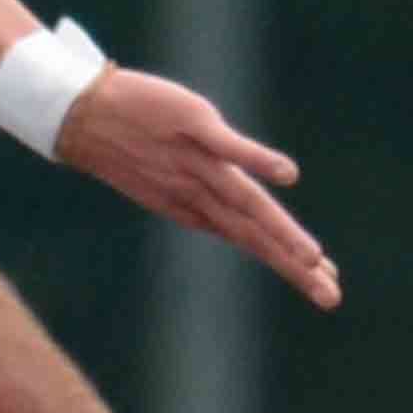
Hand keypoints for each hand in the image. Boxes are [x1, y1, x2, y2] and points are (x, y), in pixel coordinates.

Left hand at [54, 68, 340, 309]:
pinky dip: (258, 160)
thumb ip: (205, 193)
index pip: (252, 239)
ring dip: (281, 231)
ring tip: (313, 258)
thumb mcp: (169, 175)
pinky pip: (228, 146)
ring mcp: (196, 162)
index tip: (324, 284)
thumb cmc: (128, 141)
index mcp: (196, 207)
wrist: (80, 114)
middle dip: (295, 267)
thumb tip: (235, 211)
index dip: (288, 262)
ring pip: (246, 203)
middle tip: (331, 298)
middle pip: (255, 235)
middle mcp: (200, 193)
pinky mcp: (192, 125)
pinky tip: (290, 176)